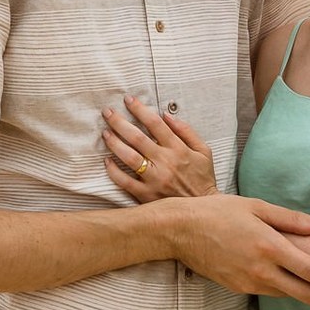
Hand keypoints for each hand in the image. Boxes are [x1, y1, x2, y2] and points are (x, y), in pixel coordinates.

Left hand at [102, 96, 218, 200]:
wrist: (202, 210)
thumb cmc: (202, 178)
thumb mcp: (204, 151)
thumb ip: (186, 131)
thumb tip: (166, 115)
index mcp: (178, 149)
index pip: (155, 124)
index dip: (140, 109)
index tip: (128, 100)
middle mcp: (165, 162)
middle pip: (137, 138)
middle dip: (120, 122)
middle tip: (107, 112)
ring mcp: (154, 180)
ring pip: (129, 158)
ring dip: (114, 143)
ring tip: (105, 133)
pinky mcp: (147, 196)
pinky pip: (125, 182)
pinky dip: (114, 172)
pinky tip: (107, 161)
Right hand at [167, 194, 309, 309]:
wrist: (180, 230)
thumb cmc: (219, 212)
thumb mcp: (257, 207)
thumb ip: (292, 219)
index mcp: (270, 247)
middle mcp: (261, 270)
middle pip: (306, 294)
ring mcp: (249, 283)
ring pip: (288, 294)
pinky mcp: (239, 288)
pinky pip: (270, 291)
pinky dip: (288, 291)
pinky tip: (300, 288)